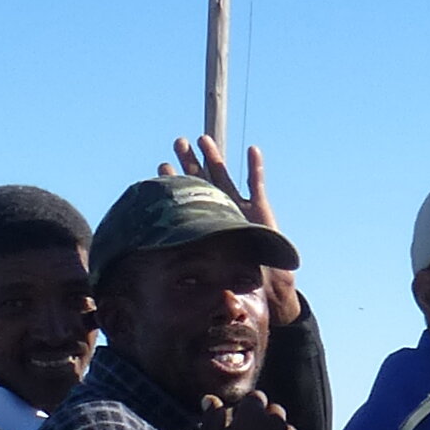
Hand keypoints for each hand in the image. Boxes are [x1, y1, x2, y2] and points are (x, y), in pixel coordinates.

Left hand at [178, 133, 303, 327]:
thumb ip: (193, 271)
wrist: (268, 291)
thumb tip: (165, 277)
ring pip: (225, 177)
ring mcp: (242, 209)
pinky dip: (255, 167)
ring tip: (203, 138)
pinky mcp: (262, 210)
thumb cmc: (238, 285)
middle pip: (203, 180)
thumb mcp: (209, 276)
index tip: (161, 166)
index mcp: (205, 225)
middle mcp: (221, 213)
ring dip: (215, 158)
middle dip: (190, 161)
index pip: (186, 199)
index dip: (175, 182)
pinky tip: (252, 149)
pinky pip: (257, 184)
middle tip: (178, 142)